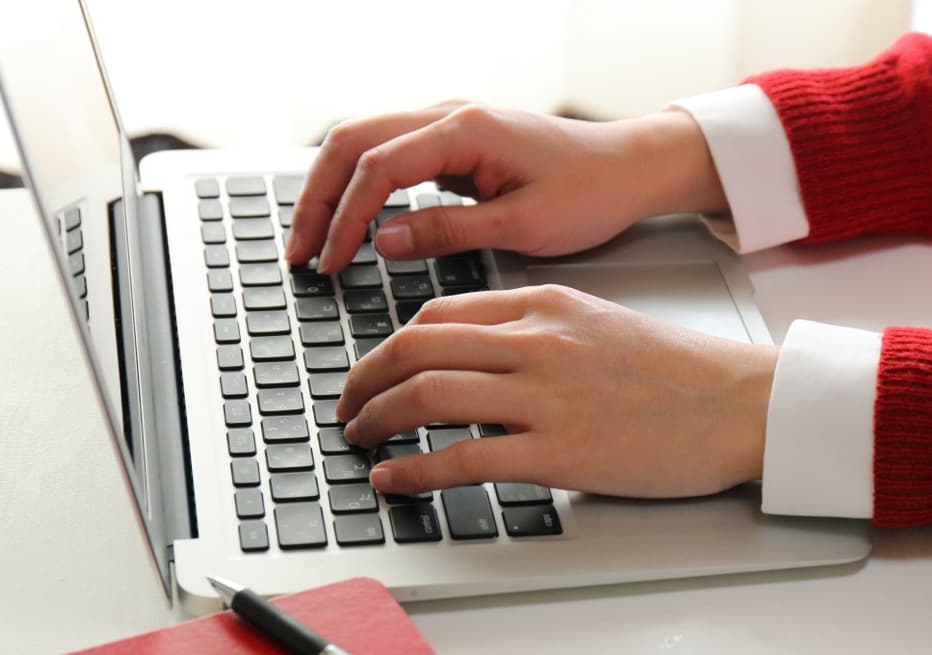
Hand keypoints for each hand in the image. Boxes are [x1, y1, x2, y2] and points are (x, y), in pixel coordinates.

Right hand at [286, 101, 727, 273]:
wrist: (631, 168)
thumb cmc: (592, 193)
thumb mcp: (523, 225)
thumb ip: (448, 232)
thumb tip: (381, 243)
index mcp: (466, 130)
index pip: (377, 168)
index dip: (345, 217)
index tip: (330, 262)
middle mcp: (451, 114)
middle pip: (353, 142)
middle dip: (318, 197)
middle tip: (301, 252)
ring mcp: (450, 122)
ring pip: (365, 141)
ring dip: (333, 186)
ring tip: (315, 240)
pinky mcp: (456, 140)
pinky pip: (390, 151)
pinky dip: (361, 183)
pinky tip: (353, 221)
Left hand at [336, 285, 777, 497]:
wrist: (739, 403)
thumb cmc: (682, 372)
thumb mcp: (602, 324)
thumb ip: (542, 330)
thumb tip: (484, 356)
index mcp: (547, 304)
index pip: (441, 313)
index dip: (391, 345)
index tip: (376, 369)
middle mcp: (536, 342)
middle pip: (417, 348)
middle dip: (365, 379)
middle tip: (349, 406)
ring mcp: (545, 396)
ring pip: (428, 395)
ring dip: (378, 420)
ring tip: (362, 440)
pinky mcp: (558, 451)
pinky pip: (462, 456)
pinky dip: (414, 469)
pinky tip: (396, 479)